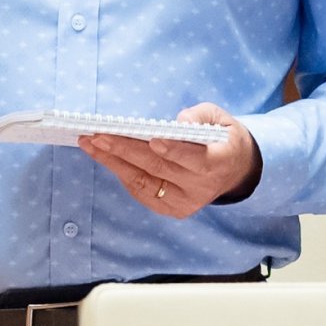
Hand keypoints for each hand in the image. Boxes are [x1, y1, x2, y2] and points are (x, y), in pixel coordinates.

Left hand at [81, 103, 260, 219]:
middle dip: (125, 150)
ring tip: (90, 144)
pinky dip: (122, 173)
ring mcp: (185, 203)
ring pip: (144, 182)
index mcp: (219, 163)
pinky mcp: (171, 209)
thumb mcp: (222, 119)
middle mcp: (201, 188)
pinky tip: (105, 156)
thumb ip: (201, 116)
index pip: (196, 159)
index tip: (153, 140)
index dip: (174, 150)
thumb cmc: (222, 139)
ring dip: (113, 162)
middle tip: (98, 135)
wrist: (235, 171)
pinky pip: (141, 191)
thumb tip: (178, 122)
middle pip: (159, 168)